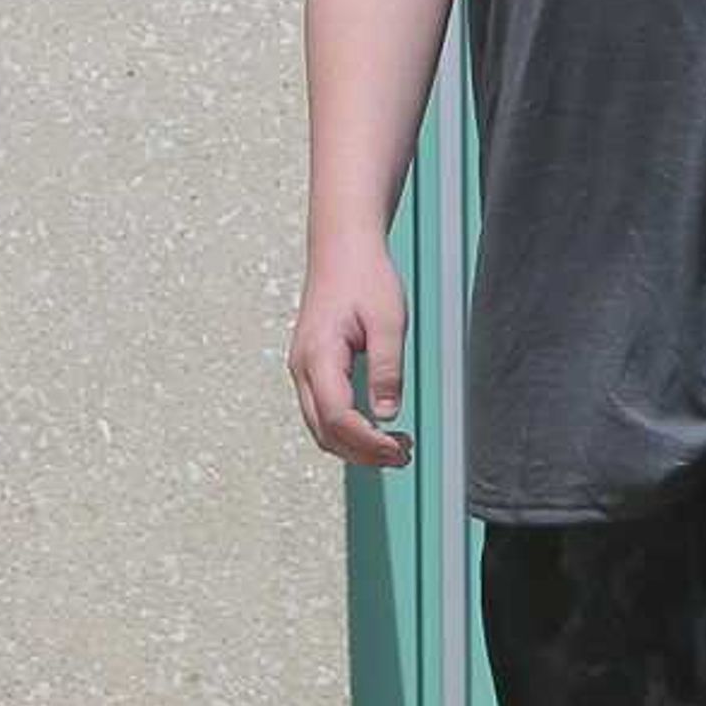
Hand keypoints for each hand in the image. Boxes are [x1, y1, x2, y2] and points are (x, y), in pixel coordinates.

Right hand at [289, 237, 413, 468]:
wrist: (342, 248)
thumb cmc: (365, 277)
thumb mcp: (388, 321)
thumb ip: (387, 369)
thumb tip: (388, 414)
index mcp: (319, 356)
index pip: (337, 417)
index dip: (368, 442)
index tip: (399, 449)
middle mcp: (302, 367)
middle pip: (324, 431)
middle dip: (362, 452)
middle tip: (403, 456)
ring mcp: (303, 368)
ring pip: (319, 426)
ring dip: (354, 445)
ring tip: (394, 449)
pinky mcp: (311, 367)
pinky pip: (321, 411)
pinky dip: (346, 430)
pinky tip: (375, 430)